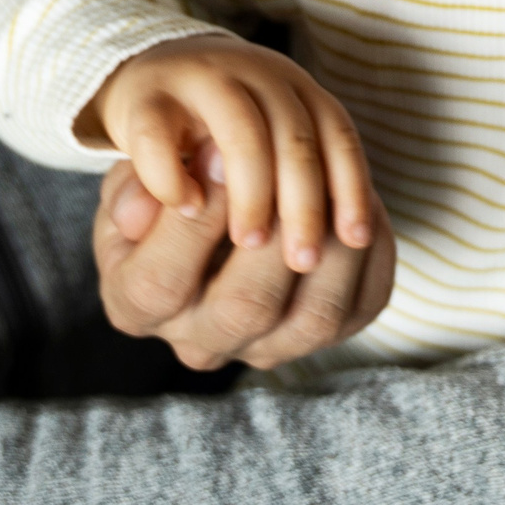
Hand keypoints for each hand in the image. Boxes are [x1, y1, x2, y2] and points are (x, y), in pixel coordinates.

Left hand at [81, 34, 375, 272]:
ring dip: (308, 203)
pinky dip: (351, 188)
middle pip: (243, 132)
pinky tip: (354, 237)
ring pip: (298, 136)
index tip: (193, 225)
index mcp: (152, 90)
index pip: (155, 132)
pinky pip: (341, 136)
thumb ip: (132, 203)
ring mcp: (268, 75)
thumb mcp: (128, 180)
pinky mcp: (311, 92)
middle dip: (254, 199)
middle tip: (257, 253)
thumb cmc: (154, 150)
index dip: (174, 186)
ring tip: (306, 259)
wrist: (186, 86)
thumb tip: (173, 211)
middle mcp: (215, 71)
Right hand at [93, 160, 395, 370]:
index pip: (160, 281)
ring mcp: (265, 350)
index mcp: (135, 308)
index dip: (193, 222)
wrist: (213, 219)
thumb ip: (140, 183)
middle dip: (273, 232)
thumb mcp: (135, 178)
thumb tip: (178, 189)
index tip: (218, 154)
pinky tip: (357, 202)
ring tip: (334, 181)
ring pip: (315, 317)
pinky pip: (360, 305)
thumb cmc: (169, 187)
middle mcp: (199, 344)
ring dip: (334, 243)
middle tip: (288, 169)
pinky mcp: (324, 340)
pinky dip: (369, 252)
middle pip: (245, 309)